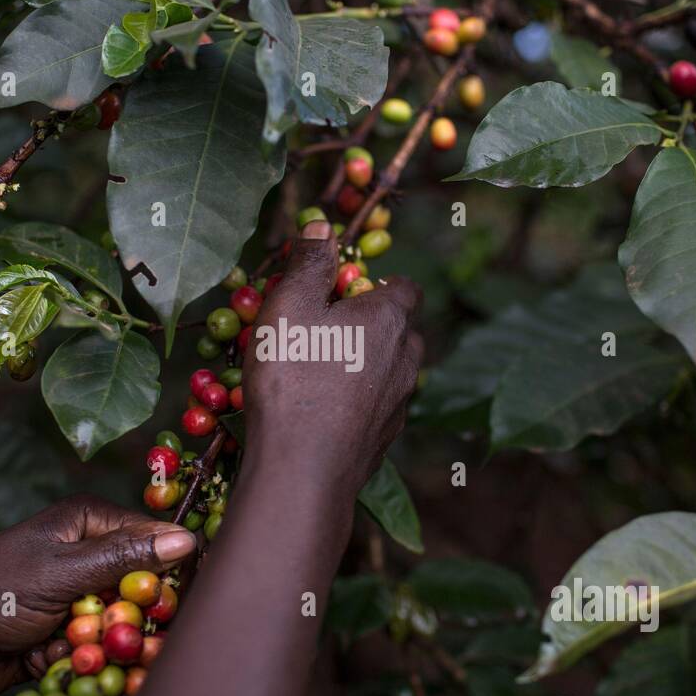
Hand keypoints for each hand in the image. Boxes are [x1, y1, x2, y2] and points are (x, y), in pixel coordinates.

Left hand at [0, 495, 195, 695]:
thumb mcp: (62, 570)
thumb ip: (124, 558)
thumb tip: (186, 539)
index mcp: (89, 524)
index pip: (154, 541)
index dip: (171, 571)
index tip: (176, 600)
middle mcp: (88, 558)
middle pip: (144, 589)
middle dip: (139, 618)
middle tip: (129, 638)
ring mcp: (78, 600)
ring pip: (124, 626)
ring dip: (111, 647)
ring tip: (81, 653)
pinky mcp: (67, 637)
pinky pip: (99, 653)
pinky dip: (88, 666)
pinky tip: (63, 666)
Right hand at [242, 220, 422, 492]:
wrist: (303, 470)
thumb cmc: (293, 378)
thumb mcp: (289, 306)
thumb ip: (309, 263)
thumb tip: (324, 226)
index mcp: (389, 319)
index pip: (405, 287)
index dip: (378, 282)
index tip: (346, 287)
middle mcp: (405, 359)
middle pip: (401, 330)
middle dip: (373, 323)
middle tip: (327, 326)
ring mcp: (398, 404)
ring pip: (391, 371)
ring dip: (366, 364)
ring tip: (322, 368)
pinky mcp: (384, 440)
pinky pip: (376, 407)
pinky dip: (357, 400)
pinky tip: (323, 409)